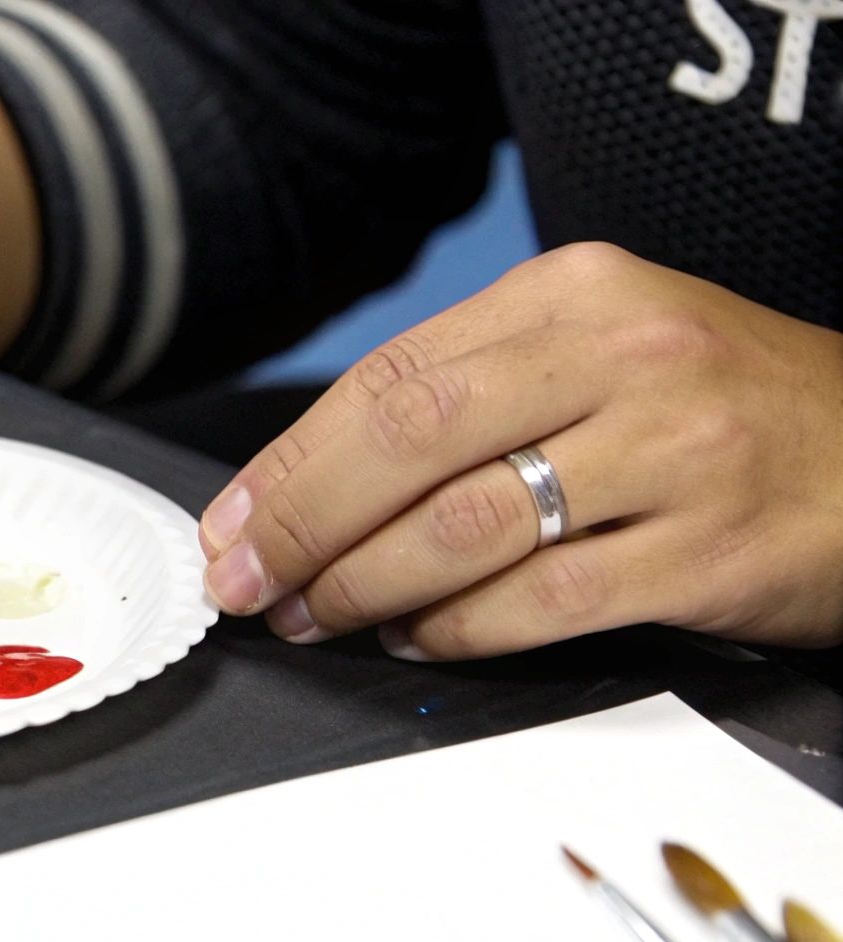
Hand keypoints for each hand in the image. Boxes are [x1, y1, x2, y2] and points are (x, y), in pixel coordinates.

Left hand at [199, 243, 842, 657]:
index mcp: (572, 294)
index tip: (232, 523)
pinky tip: (417, 638)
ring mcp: (670, 451)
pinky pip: (541, 601)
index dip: (289, 463)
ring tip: (319, 615)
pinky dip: (457, 631)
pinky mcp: (706, 548)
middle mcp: (620, 356)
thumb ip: (470, 392)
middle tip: (248, 580)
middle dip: (302, 523)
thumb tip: (313, 477)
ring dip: (364, 585)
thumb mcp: (598, 351)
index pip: (388, 377)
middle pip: (406, 440)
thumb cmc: (717, 405)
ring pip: (462, 526)